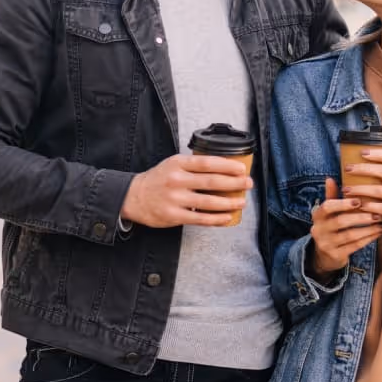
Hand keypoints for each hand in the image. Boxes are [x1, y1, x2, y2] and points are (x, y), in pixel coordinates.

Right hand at [120, 155, 252, 227]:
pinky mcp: (174, 215)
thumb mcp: (173, 164)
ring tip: (241, 201)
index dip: (227, 165)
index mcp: (178, 163)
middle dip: (234, 183)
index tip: (241, 168)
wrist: (134, 197)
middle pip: (211, 181)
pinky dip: (217, 219)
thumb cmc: (158, 180)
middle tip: (247, 184)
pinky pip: (200, 218)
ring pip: (209, 202)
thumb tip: (224, 168)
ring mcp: (175, 199)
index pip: (207, 162)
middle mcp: (176, 180)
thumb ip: (194, 165)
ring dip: (229, 202)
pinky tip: (227, 217)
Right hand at [307, 178, 381, 279]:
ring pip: (350, 235)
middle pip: (341, 221)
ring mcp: (326, 244)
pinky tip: (379, 232)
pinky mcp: (336, 255)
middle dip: (361, 217)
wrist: (324, 254)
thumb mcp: (328, 212)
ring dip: (369, 228)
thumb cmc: (331, 226)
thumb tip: (330, 178)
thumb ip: (331, 196)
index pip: (327, 207)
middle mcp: (318, 230)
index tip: (359, 201)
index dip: (343, 204)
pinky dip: (369, 238)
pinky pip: (355, 245)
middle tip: (377, 212)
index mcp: (317, 215)